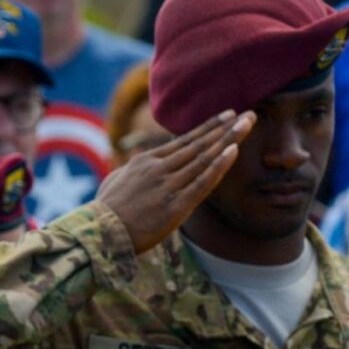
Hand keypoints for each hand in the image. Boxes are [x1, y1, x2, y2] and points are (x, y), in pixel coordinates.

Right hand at [96, 110, 254, 254]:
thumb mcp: (115, 181)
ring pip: (204, 159)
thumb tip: (136, 165)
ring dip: (229, 140)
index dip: (208, 128)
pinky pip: (202, 183)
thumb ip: (131, 170)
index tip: (227, 115)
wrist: (99, 234)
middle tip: (249, 114)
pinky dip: (219, 166)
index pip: (184, 141)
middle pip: (199, 145)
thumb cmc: (104, 212)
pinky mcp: (175, 206)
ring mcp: (168, 186)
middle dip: (225, 128)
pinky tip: (233, 151)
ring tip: (247, 125)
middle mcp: (159, 169)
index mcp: (145, 161)